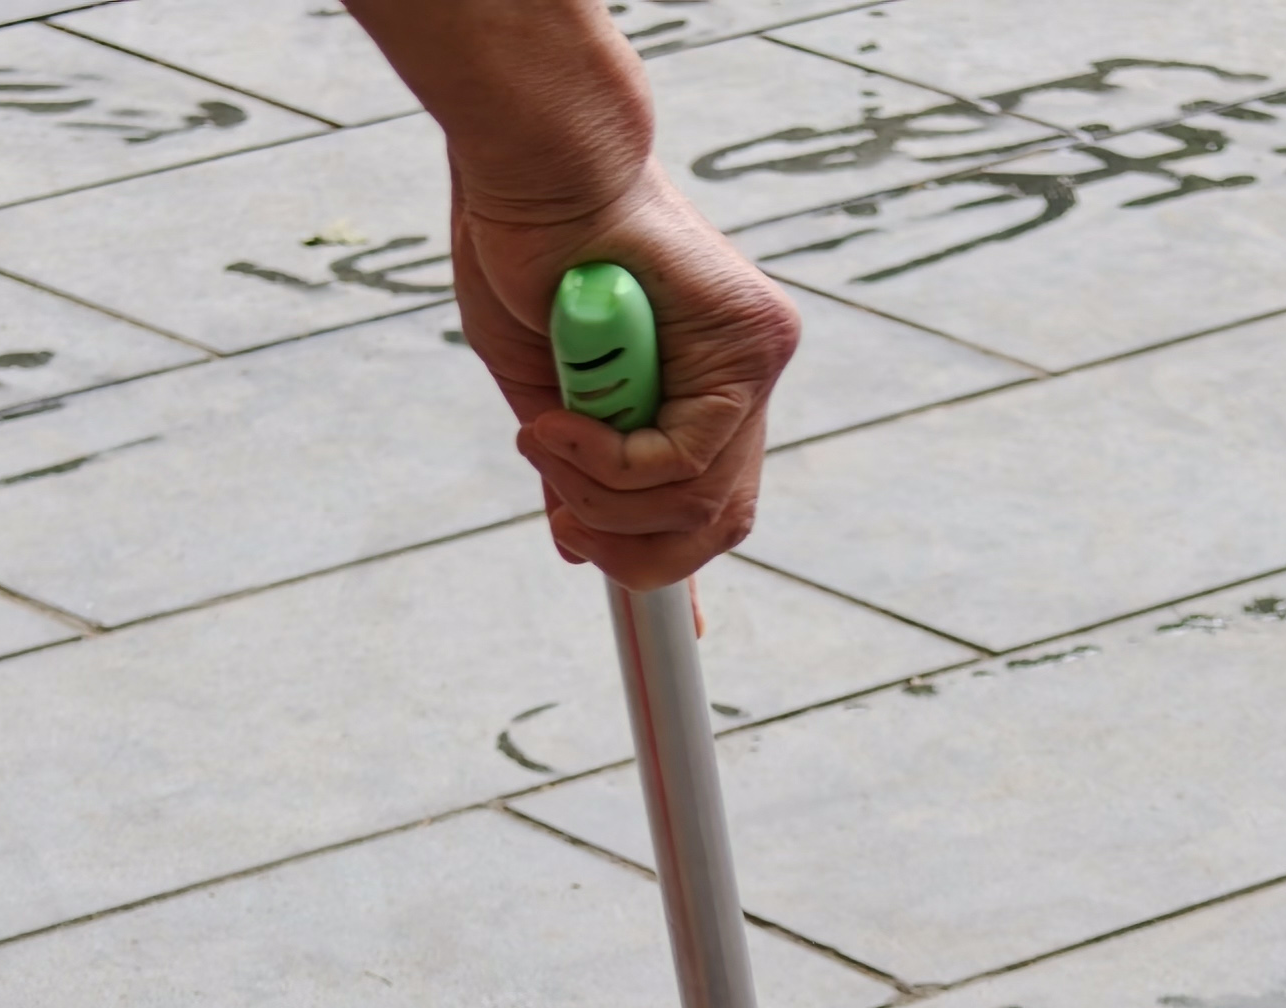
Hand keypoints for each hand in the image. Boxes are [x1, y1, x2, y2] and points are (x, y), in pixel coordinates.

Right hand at [451, 156, 800, 588]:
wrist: (532, 169)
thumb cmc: (526, 261)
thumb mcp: (545, 396)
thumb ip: (575, 471)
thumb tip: (579, 548)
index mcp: (700, 391)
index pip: (711, 505)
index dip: (665, 561)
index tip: (603, 559)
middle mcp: (743, 379)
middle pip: (718, 522)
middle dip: (629, 544)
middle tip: (565, 520)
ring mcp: (759, 358)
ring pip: (702, 501)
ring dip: (605, 496)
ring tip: (546, 440)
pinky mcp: (759, 339)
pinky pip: (690, 459)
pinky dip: (616, 463)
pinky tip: (565, 425)